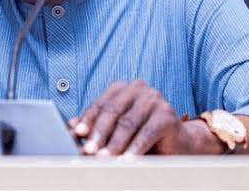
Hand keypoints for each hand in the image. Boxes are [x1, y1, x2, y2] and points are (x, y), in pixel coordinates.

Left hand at [70, 80, 197, 155]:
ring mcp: (154, 99)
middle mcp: (138, 88)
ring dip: (114, 144)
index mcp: (122, 88)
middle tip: (90, 151)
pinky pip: (146, 133)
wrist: (178, 144)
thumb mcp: (115, 131)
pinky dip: (135, 148)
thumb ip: (95, 127)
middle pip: (113, 111)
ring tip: (105, 159)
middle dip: (99, 133)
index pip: (100, 104)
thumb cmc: (142, 136)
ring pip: (128, 123)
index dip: (88, 120)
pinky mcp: (167, 114)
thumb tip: (71, 127)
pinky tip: (127, 160)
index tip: (77, 134)